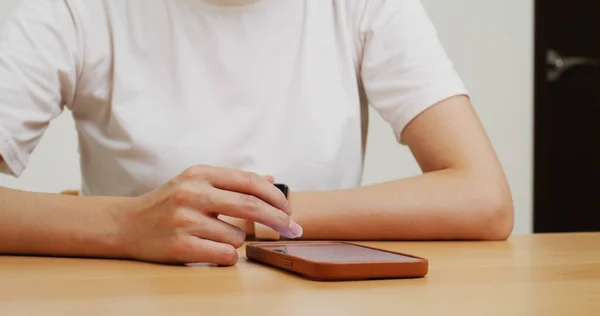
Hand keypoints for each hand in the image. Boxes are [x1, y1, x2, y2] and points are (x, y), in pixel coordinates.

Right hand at [118, 166, 302, 264]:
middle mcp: (193, 193)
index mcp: (200, 173)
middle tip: (293, 229)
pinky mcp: (181, 246)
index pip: (249, 182)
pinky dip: (227, 256)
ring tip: (214, 236)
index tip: (289, 209)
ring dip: (236, 241)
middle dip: (279, 220)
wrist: (126, 224)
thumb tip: (271, 180)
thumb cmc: (167, 203)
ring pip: (238, 237)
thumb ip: (233, 182)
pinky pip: (225, 256)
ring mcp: (185, 220)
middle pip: (251, 207)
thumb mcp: (196, 182)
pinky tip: (211, 249)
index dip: (275, 196)